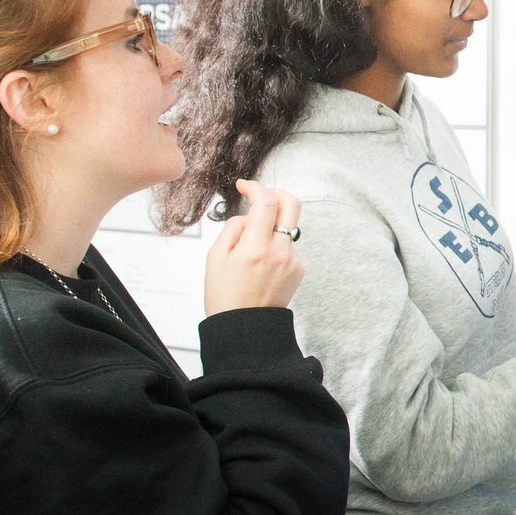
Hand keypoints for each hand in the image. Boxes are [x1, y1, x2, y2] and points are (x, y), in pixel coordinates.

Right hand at [205, 179, 304, 314]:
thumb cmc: (225, 295)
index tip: (244, 185)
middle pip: (292, 204)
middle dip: (275, 192)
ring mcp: (293, 261)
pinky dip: (274, 243)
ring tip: (250, 246)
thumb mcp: (215, 258)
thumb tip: (248, 214)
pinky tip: (260, 262)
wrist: (246, 329)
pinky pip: (288, 244)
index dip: (255, 187)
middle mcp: (279, 253)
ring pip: (287, 225)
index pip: (266, 203)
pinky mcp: (299, 269)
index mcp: (255, 249)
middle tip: (259, 195)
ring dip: (271, 224)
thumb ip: (233, 228)